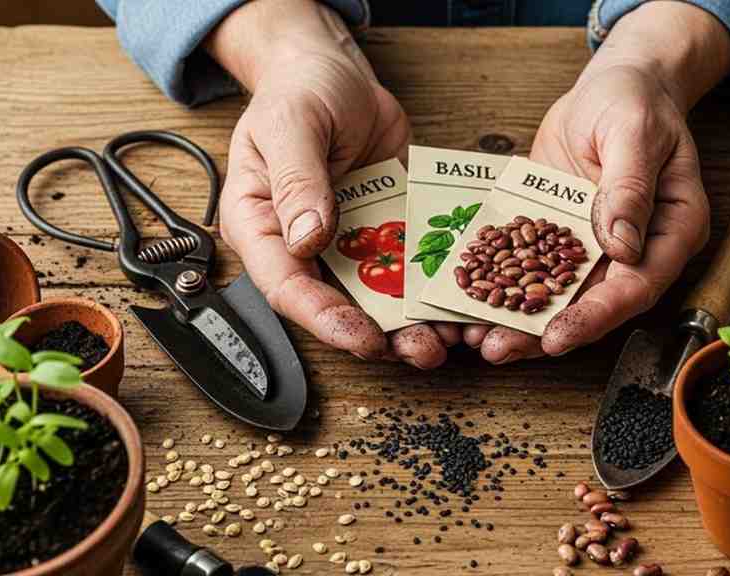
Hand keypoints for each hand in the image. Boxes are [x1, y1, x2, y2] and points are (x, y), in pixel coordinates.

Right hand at [208, 0, 459, 367]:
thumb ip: (297, 180)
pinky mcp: (389, 228)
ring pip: (382, 293)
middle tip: (421, 349)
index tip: (361, 338)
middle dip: (382, 333)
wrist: (336, 72)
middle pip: (340, 303)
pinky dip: (437, 284)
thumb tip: (308, 238)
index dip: (325, 318)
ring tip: (452, 335)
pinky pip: (413, 263)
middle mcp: (307, 242)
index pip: (287, 286)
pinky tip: (465, 297)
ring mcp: (351, 239)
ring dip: (416, 319)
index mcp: (265, 225)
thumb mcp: (291, 124)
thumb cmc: (299, 92)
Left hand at [465, 2, 729, 362]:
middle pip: (595, 303)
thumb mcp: (633, 131)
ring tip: (478, 340)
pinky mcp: (563, 236)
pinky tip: (471, 303)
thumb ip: (629, 185)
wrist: (613, 85)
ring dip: (520, 322)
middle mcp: (637, 248)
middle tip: (500, 350)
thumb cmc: (634, 100)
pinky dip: (505, 287)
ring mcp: (598, 246)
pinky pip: (534, 268)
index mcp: (673, 229)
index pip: (637, 285)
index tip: (559, 335)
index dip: (598, 314)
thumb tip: (621, 245)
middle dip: (547, 332)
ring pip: (561, 295)